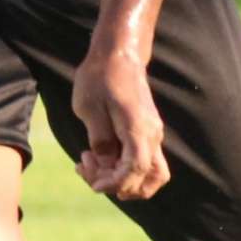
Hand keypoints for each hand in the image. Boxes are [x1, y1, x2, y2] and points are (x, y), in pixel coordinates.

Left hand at [74, 48, 170, 200]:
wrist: (118, 55)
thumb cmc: (100, 77)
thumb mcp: (89, 108)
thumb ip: (100, 140)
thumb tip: (106, 166)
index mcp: (138, 128)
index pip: (136, 169)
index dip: (115, 183)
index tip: (93, 184)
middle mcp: (152, 134)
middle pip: (151, 179)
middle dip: (119, 185)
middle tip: (88, 168)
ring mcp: (152, 134)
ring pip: (151, 174)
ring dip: (124, 180)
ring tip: (93, 166)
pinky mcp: (146, 133)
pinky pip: (143, 162)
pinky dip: (124, 169)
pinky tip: (98, 158)